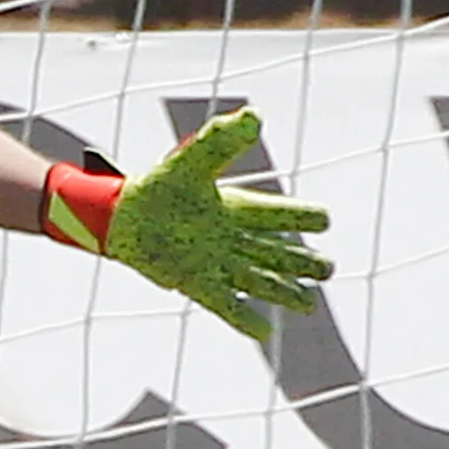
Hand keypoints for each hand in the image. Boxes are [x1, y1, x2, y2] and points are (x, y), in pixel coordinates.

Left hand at [104, 109, 333, 339]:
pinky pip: (225, 305)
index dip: (301, 217)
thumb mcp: (192, 160)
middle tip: (328, 269)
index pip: (278, 213)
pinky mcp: (196, 284)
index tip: (324, 220)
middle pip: (277, 253)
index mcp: (236, 207)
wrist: (121, 216)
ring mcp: (216, 263)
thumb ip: (221, 141)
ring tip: (309, 305)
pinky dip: (244, 318)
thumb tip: (254, 117)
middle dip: (304, 262)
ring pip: (259, 281)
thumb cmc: (158, 185)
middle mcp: (232, 238)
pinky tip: (264, 331)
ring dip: (284, 292)